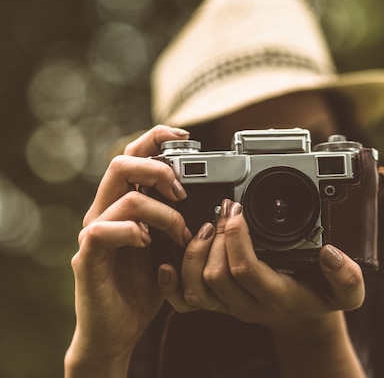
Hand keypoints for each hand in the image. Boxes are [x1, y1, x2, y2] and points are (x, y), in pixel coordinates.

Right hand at [66, 126, 192, 372]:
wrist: (119, 329)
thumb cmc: (146, 286)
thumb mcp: (172, 247)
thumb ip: (182, 220)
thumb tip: (215, 201)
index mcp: (125, 203)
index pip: (134, 156)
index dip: (155, 138)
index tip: (185, 136)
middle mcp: (107, 211)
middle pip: (121, 163)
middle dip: (158, 168)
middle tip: (182, 192)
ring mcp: (95, 233)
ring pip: (123, 197)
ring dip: (161, 212)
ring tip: (178, 233)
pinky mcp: (88, 258)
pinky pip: (103, 231)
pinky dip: (130, 231)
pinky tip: (147, 243)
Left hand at [158, 198, 365, 336]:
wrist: (303, 321)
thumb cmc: (321, 300)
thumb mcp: (348, 293)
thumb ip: (348, 276)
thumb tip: (330, 253)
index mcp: (277, 296)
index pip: (246, 270)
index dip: (236, 238)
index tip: (237, 210)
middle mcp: (248, 304)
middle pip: (216, 276)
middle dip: (216, 238)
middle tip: (224, 208)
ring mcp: (229, 306)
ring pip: (196, 288)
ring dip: (195, 253)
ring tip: (207, 226)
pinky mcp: (216, 303)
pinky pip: (185, 301)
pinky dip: (172, 282)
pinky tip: (169, 261)